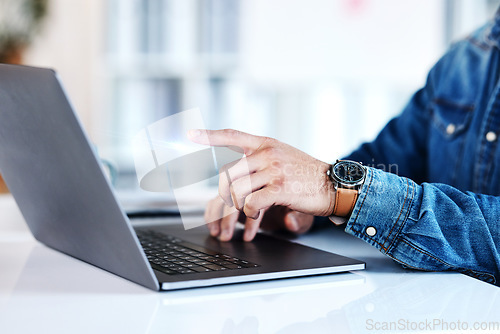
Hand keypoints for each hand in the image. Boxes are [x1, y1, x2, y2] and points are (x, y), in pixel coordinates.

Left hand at [188, 129, 334, 240]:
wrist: (334, 185)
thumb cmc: (306, 175)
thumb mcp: (283, 157)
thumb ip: (259, 161)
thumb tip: (233, 175)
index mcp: (265, 144)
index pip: (232, 135)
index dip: (209, 135)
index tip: (190, 134)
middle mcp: (267, 153)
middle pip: (228, 175)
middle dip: (221, 200)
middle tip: (222, 217)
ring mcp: (273, 169)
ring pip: (237, 191)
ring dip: (234, 213)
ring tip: (239, 224)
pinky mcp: (280, 187)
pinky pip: (251, 203)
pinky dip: (249, 215)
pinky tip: (255, 218)